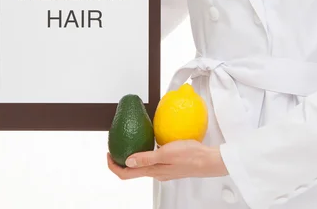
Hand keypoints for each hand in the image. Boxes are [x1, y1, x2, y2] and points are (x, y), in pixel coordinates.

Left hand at [107, 140, 227, 181]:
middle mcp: (156, 173)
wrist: (208, 160)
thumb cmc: (190, 156)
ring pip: (142, 167)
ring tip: (129, 143)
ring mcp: (163, 170)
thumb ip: (147, 158)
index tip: (108, 154)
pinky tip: (149, 143)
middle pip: (132, 171)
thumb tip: (128, 161)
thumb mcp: (166, 153)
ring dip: (132, 158)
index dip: (113, 166)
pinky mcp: (170, 166)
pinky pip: (152, 162)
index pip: (126, 174)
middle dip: (120, 161)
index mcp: (153, 171)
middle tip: (115, 147)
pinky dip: (144, 155)